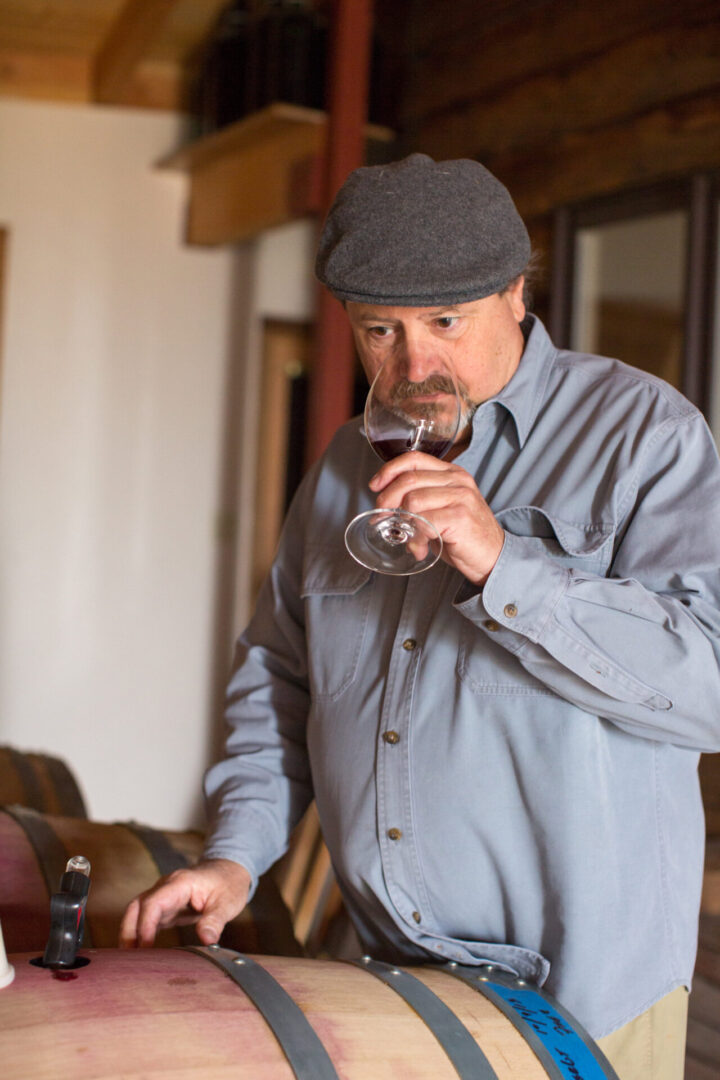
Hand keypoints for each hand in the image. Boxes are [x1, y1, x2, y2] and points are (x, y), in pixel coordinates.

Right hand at [118, 858, 251, 947]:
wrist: (229, 871)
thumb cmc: (229, 884)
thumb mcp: (228, 902)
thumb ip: (216, 920)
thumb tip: (207, 940)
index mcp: (180, 883)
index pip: (154, 902)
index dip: (145, 924)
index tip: (145, 947)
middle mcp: (166, 887)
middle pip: (137, 906)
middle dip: (129, 930)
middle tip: (127, 958)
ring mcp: (164, 896)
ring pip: (138, 912)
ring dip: (131, 933)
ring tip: (129, 959)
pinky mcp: (166, 906)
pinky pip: (147, 918)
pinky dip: (141, 933)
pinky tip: (141, 952)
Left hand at [369, 452, 504, 584]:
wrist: (494, 556)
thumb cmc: (463, 534)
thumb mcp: (442, 508)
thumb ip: (420, 499)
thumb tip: (385, 503)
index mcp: (452, 472)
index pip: (414, 458)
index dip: (389, 470)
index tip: (375, 486)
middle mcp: (457, 480)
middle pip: (409, 479)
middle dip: (388, 499)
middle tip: (382, 517)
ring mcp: (461, 497)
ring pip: (413, 500)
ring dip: (404, 524)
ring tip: (411, 540)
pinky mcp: (460, 517)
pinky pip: (424, 522)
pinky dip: (416, 538)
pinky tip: (420, 549)